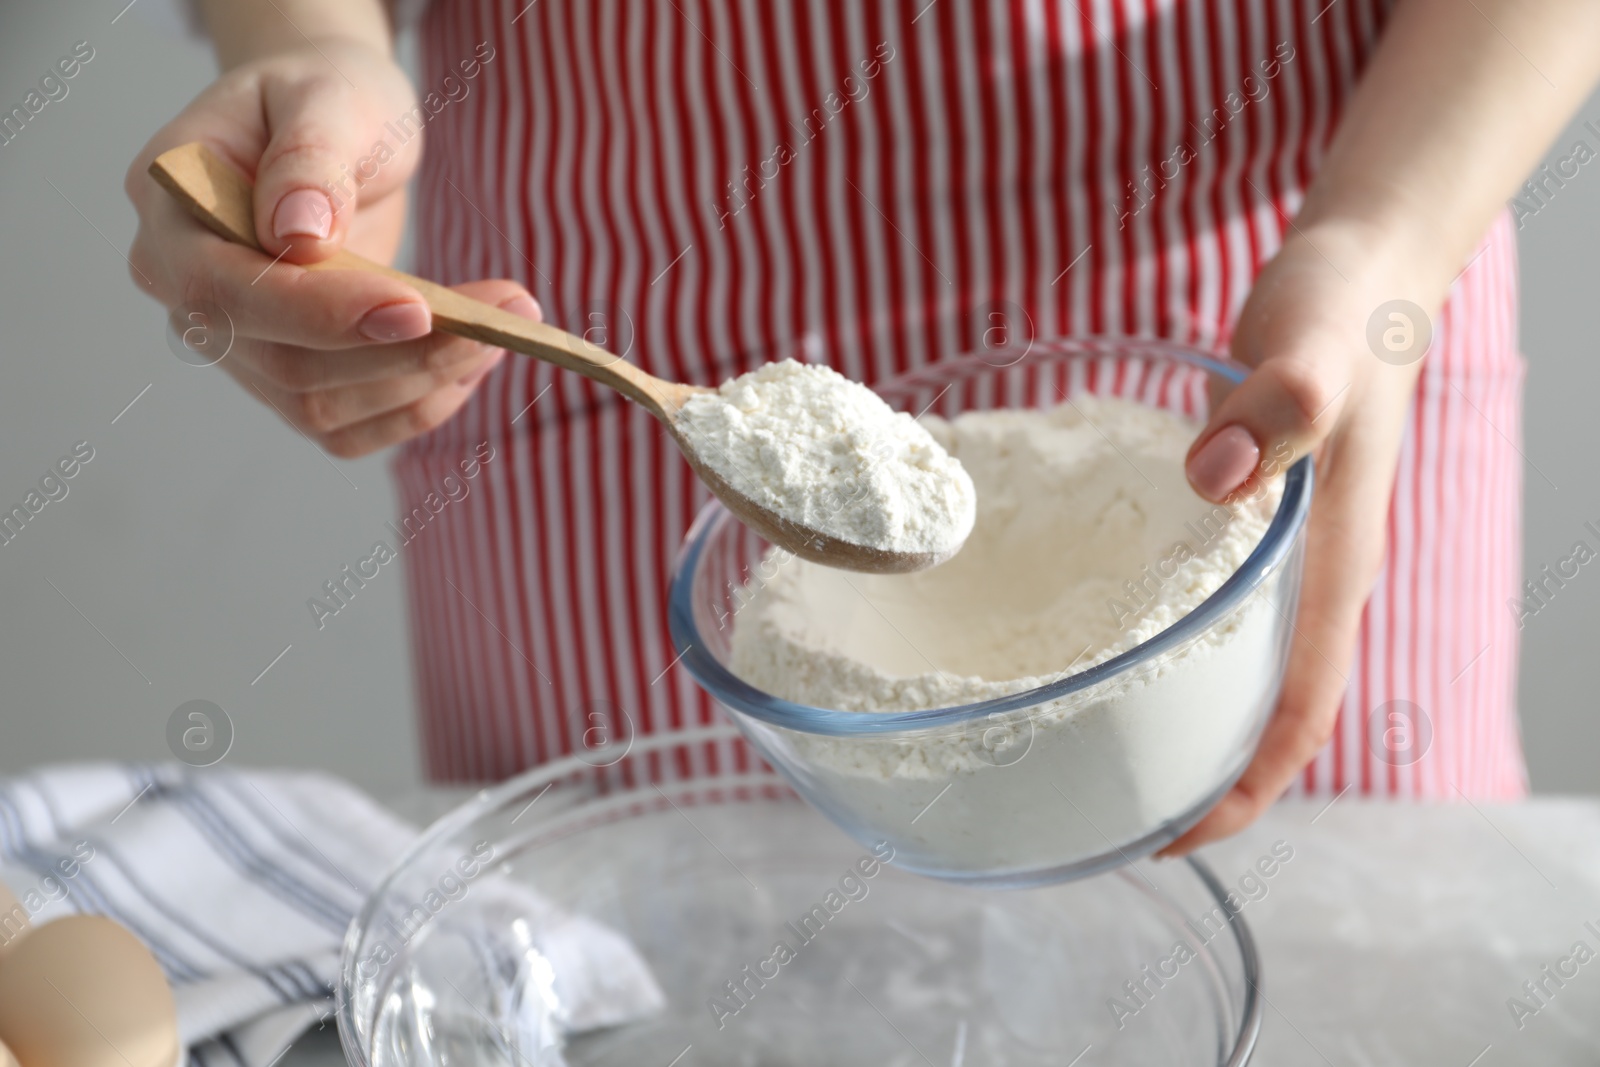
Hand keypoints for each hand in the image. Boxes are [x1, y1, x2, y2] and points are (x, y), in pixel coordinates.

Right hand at [125, 39, 538, 457]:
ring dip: (424, 382)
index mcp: (172, 211)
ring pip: (321, 407)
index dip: (322, 312)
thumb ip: (309, 158)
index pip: (231, 292)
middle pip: (286, 365)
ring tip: (506, 328)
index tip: (416, 307)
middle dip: (403, 353)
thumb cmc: (322, 98)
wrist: (328, 127)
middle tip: (503, 318)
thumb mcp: (324, 96)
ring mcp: (237, 346)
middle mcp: (188, 294)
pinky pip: (346, 428)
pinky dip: (416, 407)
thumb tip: (298, 234)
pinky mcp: (287, 378)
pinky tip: (472, 365)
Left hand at [1161, 222, 1430, 854]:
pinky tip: (1100, 642)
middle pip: (1262, 713)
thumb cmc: (1341, 310)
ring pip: (1235, 667)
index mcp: (1329, 565)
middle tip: (1108, 813)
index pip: (1299, 710)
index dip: (1244, 787)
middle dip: (1199, 778)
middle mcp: (1306, 577)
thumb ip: (1279, 406)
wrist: (1358, 266)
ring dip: (1180, 720)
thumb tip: (1213, 479)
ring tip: (1094, 752)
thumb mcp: (1313, 348)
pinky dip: (1164, 646)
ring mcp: (1277, 553)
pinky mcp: (1244, 520)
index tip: (1175, 836)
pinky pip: (1207, 609)